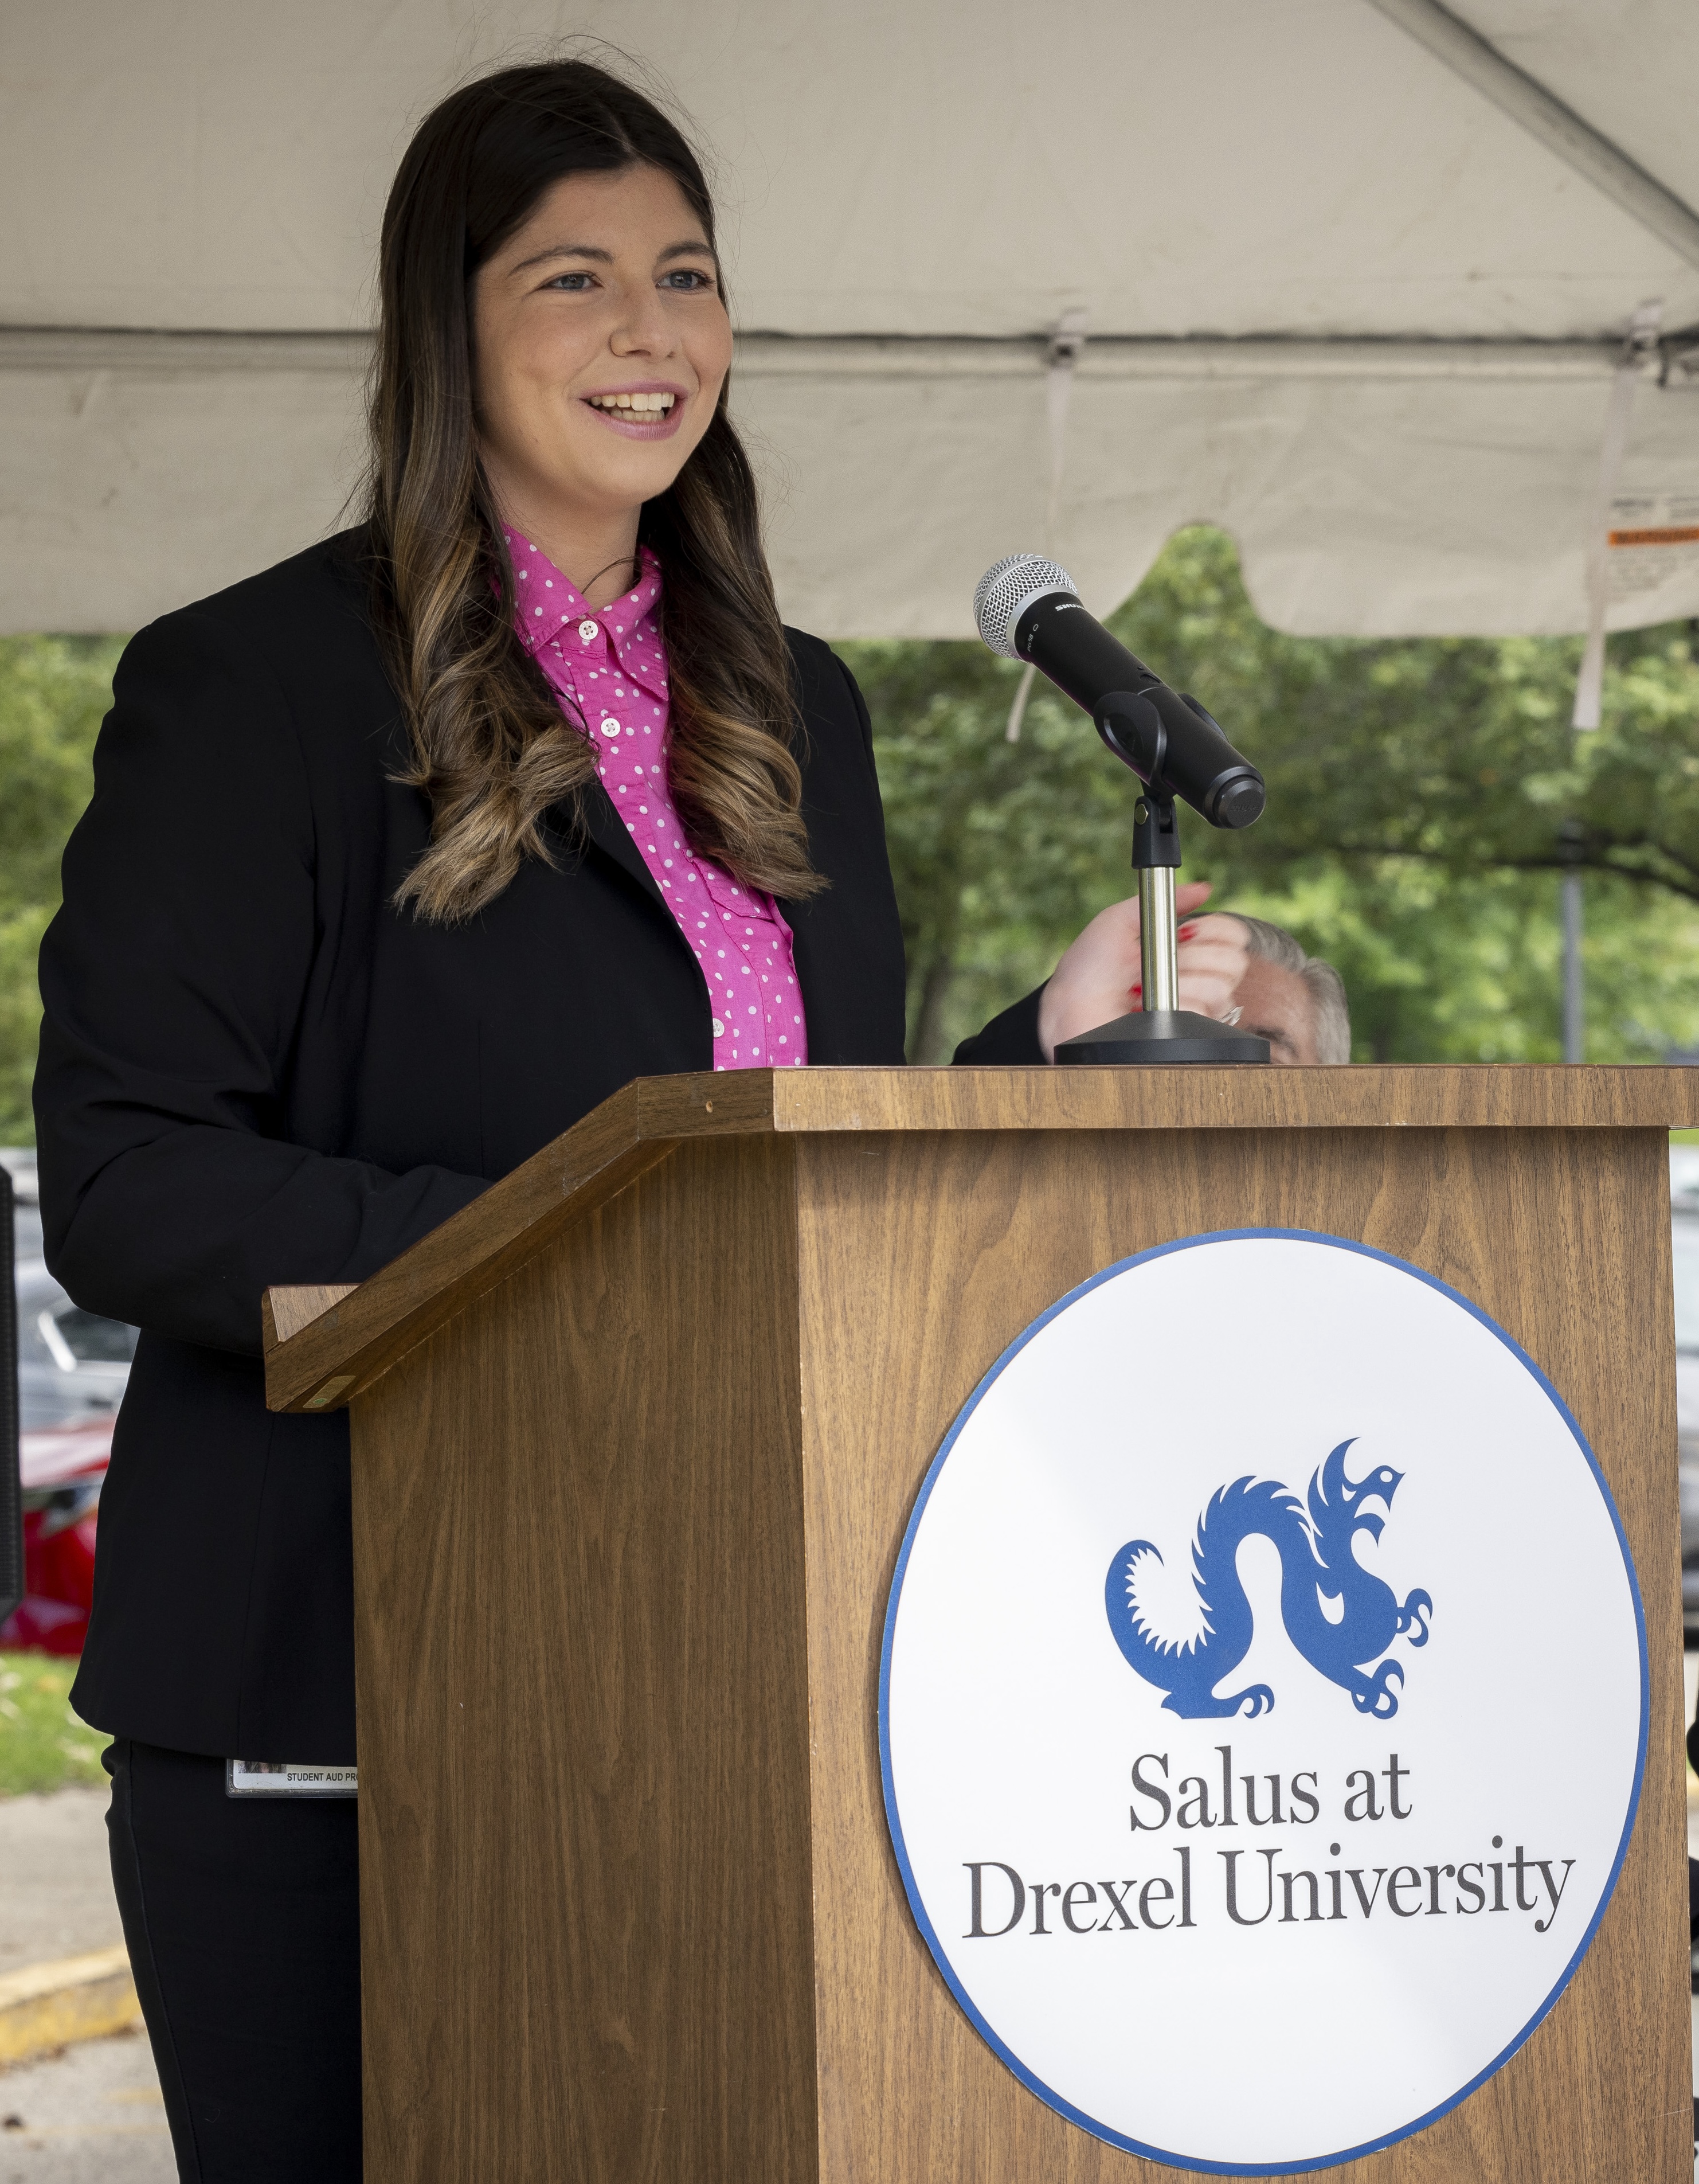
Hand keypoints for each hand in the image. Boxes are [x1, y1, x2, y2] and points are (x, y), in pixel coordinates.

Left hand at [1036, 887, 1251, 1059]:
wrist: (1068, 1009)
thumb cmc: (1087, 968)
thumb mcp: (1119, 921)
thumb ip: (1164, 901)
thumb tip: (1203, 888)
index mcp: (1185, 949)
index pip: (1233, 936)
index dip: (1215, 929)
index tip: (1187, 930)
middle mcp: (1196, 979)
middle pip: (1234, 962)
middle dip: (1192, 957)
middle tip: (1154, 963)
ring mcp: (1194, 1010)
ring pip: (1221, 989)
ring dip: (1178, 983)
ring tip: (1141, 989)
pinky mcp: (1186, 1036)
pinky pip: (1203, 1015)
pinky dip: (1172, 1008)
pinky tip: (1144, 1009)